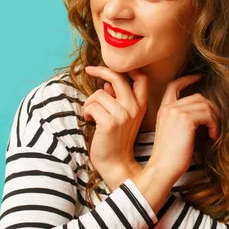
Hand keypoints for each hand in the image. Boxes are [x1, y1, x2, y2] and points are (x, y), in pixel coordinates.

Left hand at [83, 65, 148, 181]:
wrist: (116, 164)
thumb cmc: (116, 140)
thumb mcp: (123, 117)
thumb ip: (117, 99)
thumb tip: (108, 86)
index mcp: (140, 106)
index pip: (141, 79)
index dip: (128, 68)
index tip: (113, 65)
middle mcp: (134, 108)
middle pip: (117, 78)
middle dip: (100, 70)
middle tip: (89, 69)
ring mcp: (122, 114)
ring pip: (99, 93)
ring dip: (90, 102)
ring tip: (91, 115)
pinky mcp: (109, 122)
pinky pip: (92, 105)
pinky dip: (87, 112)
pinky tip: (90, 122)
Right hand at [148, 73, 220, 182]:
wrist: (163, 168)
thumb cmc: (171, 156)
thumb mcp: (174, 132)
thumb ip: (184, 119)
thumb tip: (205, 112)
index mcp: (163, 109)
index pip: (174, 85)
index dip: (187, 79)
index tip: (199, 77)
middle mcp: (169, 107)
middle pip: (198, 96)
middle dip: (211, 109)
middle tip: (215, 124)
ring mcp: (176, 112)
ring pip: (205, 104)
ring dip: (214, 118)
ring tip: (213, 132)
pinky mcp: (185, 120)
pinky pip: (208, 114)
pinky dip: (214, 125)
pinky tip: (212, 136)